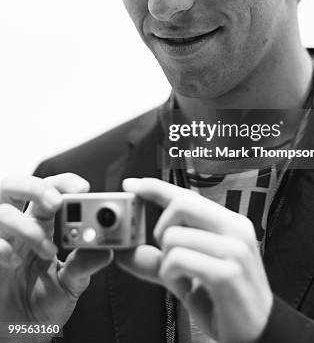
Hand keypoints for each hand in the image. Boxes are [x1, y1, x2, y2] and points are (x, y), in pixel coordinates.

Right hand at [0, 174, 112, 336]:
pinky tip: (14, 262)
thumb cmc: (44, 304)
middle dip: (36, 187)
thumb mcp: (71, 283)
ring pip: (0, 211)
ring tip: (47, 250)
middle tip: (57, 202)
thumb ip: (85, 264)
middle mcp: (17, 226)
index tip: (82, 189)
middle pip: (15, 186)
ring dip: (25, 227)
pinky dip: (1, 247)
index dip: (63, 182)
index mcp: (40, 223)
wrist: (23, 336)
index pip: (48, 188)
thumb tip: (106, 250)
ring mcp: (0, 241)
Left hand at [115, 177, 272, 342]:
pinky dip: (170, 274)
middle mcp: (235, 229)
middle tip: (168, 253)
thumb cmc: (227, 302)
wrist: (258, 334)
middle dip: (162, 229)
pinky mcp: (227, 273)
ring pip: (174, 237)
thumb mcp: (189, 276)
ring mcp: (234, 250)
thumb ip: (160, 261)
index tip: (132, 185)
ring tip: (183, 279)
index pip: (188, 195)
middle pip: (180, 205)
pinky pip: (178, 260)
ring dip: (166, 263)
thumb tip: (128, 252)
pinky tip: (185, 286)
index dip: (156, 188)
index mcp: (230, 223)